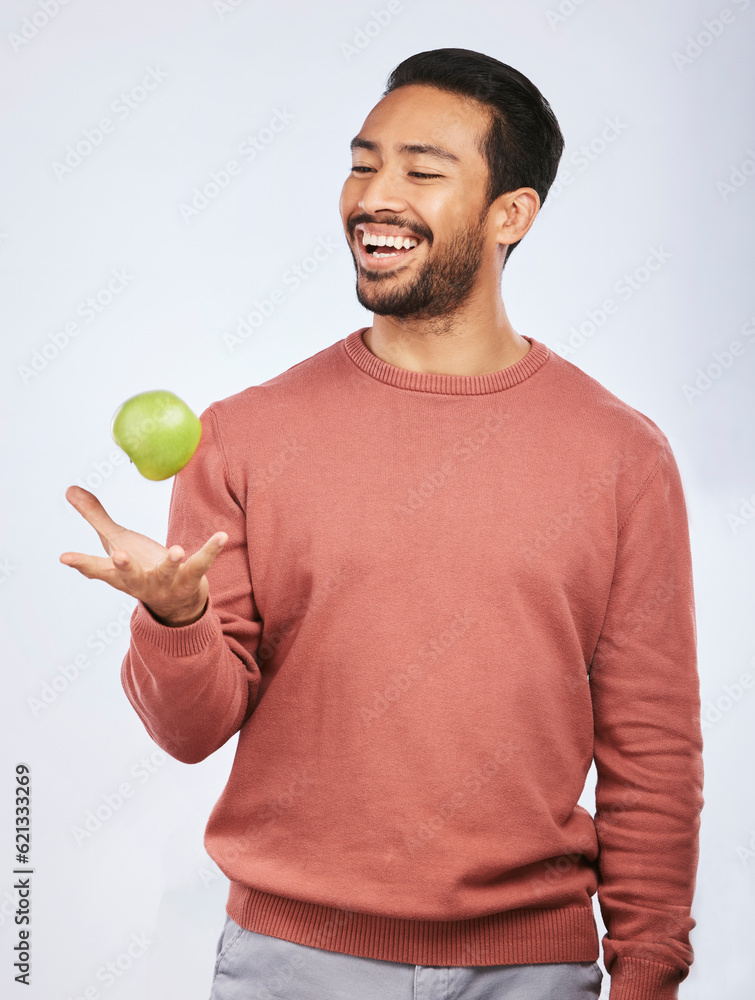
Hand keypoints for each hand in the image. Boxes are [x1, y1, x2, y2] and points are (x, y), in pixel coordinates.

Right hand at [59, 485, 227, 626]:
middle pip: (130, 577)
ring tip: (176, 550)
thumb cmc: (140, 567)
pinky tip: (221, 536)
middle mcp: (140, 582)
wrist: (174, 603)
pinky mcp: (189, 580)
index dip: (80, 562)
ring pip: (167, 574)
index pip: (96, 569)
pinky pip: (201, 565)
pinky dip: (211, 550)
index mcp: (119, 574)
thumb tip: (69, 489)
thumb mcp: (116, 541)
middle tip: (119, 556)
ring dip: (171, 563)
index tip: (64, 557)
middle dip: (124, 567)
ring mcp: (166, 583)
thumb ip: (95, 516)